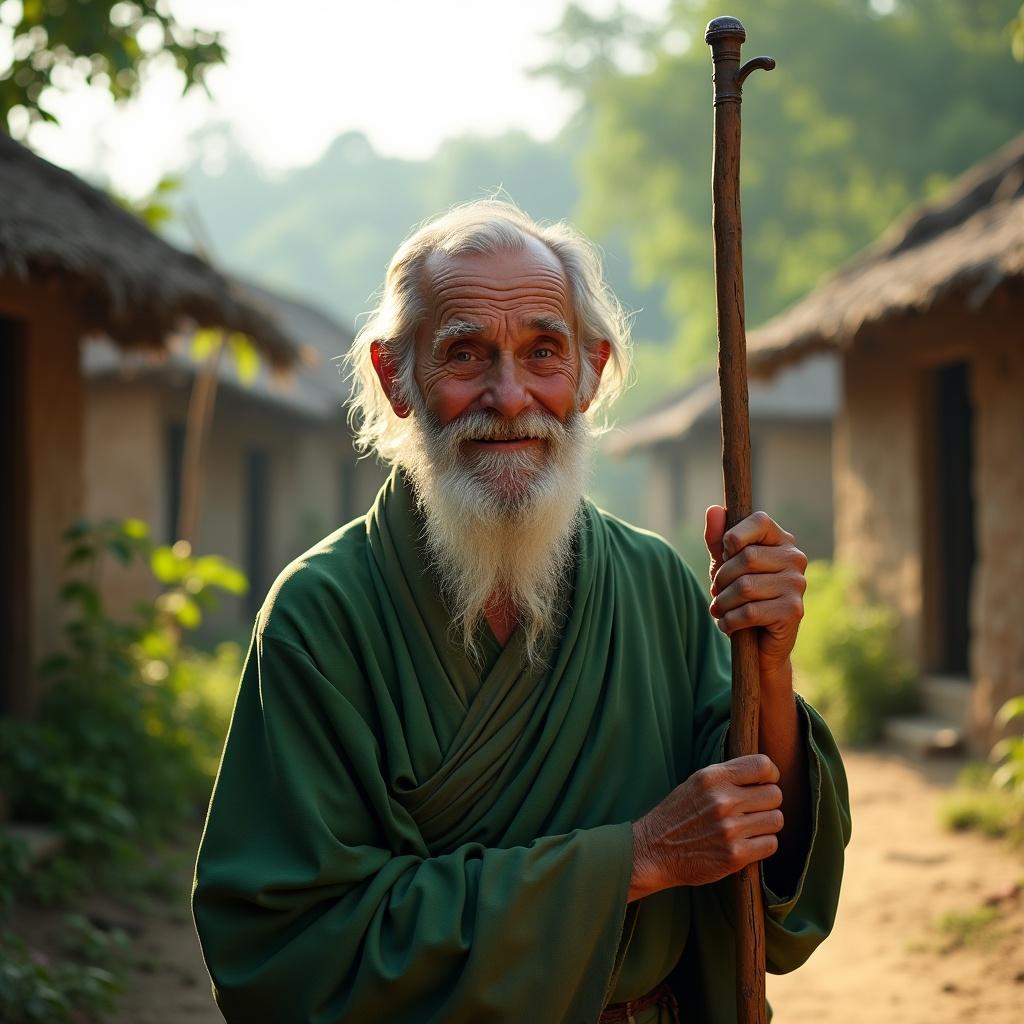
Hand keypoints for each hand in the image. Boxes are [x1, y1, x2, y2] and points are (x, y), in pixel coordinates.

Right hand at [629, 755, 782, 900]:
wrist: (653, 850)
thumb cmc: (678, 814)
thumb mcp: (696, 783)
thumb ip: (728, 777)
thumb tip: (766, 774)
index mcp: (712, 777)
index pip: (762, 765)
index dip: (771, 774)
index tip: (765, 782)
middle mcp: (722, 800)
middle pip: (775, 794)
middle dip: (768, 802)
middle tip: (754, 810)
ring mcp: (729, 829)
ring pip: (776, 819)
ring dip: (767, 824)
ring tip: (750, 827)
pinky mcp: (735, 855)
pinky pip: (771, 844)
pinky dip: (763, 844)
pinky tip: (747, 843)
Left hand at [704, 506, 807, 680]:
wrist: (760, 642)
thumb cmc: (742, 595)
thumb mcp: (725, 565)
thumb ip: (717, 539)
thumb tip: (714, 509)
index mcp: (781, 540)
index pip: (758, 520)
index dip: (733, 536)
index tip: (724, 555)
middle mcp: (795, 558)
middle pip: (746, 557)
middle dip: (721, 578)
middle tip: (717, 592)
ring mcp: (797, 584)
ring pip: (745, 587)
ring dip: (722, 602)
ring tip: (720, 609)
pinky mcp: (794, 611)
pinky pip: (749, 612)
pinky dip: (730, 621)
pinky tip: (728, 624)